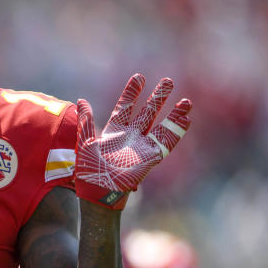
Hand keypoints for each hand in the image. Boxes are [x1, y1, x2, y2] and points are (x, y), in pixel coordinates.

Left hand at [74, 74, 191, 208]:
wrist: (99, 190)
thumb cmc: (89, 169)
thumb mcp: (85, 142)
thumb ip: (86, 121)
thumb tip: (81, 100)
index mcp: (114, 131)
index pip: (126, 107)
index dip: (132, 93)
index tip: (139, 77)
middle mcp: (131, 136)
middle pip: (148, 112)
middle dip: (158, 97)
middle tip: (168, 81)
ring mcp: (143, 147)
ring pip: (161, 126)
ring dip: (173, 114)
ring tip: (186, 101)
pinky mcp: (151, 158)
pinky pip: (166, 143)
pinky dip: (176, 132)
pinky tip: (186, 120)